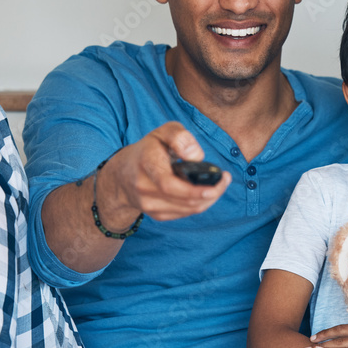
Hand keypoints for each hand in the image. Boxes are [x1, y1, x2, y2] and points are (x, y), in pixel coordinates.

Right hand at [98, 122, 231, 224]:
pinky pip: (186, 213)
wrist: (122, 174)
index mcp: (146, 163)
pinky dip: (200, 203)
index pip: (169, 183)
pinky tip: (206, 192)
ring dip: (210, 198)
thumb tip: (196, 156)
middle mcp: (144, 187)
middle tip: (226, 180)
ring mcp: (149, 204)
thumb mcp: (163, 133)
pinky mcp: (156, 214)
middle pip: (185, 200)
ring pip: (189, 209)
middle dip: (212, 192)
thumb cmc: (149, 150)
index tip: (221, 179)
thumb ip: (179, 137)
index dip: (196, 188)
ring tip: (219, 184)